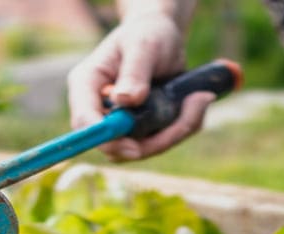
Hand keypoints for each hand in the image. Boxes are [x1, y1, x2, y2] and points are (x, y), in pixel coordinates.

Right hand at [66, 12, 212, 161]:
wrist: (163, 38)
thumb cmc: (148, 34)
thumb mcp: (143, 45)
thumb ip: (134, 71)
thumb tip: (124, 101)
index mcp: (87, 85)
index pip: (85, 120)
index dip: (106, 139)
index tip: (136, 146)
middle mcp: (99, 109)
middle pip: (114, 146)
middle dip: (153, 141)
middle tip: (188, 115)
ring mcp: (120, 125)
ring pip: (142, 149)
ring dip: (175, 132)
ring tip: (198, 99)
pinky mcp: (141, 132)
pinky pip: (161, 143)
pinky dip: (183, 127)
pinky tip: (196, 101)